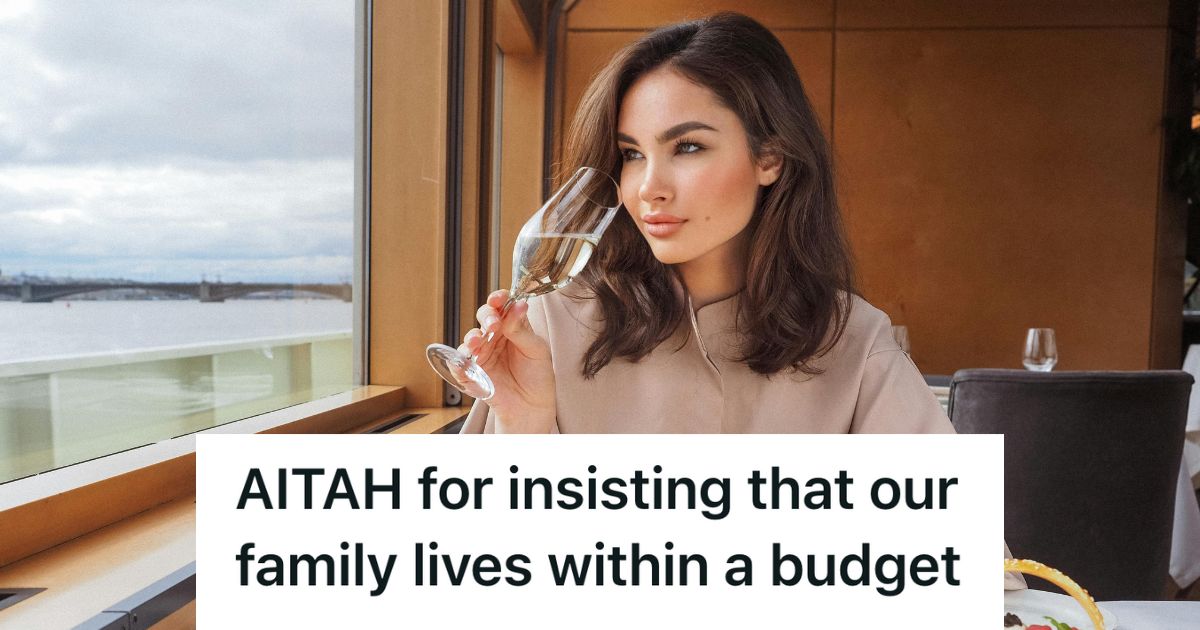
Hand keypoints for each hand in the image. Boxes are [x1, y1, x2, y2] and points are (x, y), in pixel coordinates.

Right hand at [457, 290, 555, 431]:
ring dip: (473, 337)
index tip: (500, 298)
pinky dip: (459, 361)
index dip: (498, 299)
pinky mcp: (472, 372)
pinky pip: (459, 364)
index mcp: (512, 326)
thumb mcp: (536, 350)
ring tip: (479, 342)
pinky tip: (465, 360)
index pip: (502, 306)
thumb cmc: (537, 376)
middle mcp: (495, 337)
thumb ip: (522, 330)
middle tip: (494, 323)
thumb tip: (518, 306)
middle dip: (487, 316)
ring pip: (470, 338)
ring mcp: (482, 353)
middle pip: (484, 317)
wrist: (532, 406)